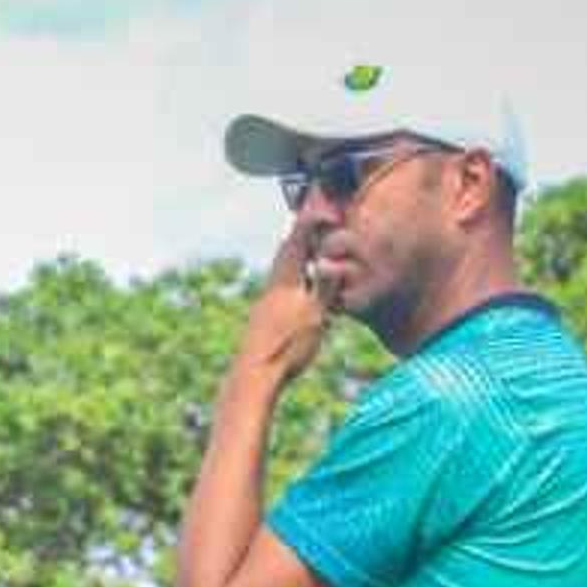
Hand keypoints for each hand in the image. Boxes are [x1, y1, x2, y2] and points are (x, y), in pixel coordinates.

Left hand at [234, 214, 332, 386]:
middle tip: (314, 224)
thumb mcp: (315, 315)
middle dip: (302, 237)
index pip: (298, 241)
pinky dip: (293, 280)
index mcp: (285, 281)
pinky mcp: (263, 320)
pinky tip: (298, 291)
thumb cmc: (287, 347)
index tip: (325, 211)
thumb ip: (325, 287)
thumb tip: (332, 261)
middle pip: (286, 253)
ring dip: (296, 259)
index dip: (312, 223)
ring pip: (282, 272)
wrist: (254, 376)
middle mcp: (272, 287)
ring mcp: (265, 303)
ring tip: (310, 254)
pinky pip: (280, 289)